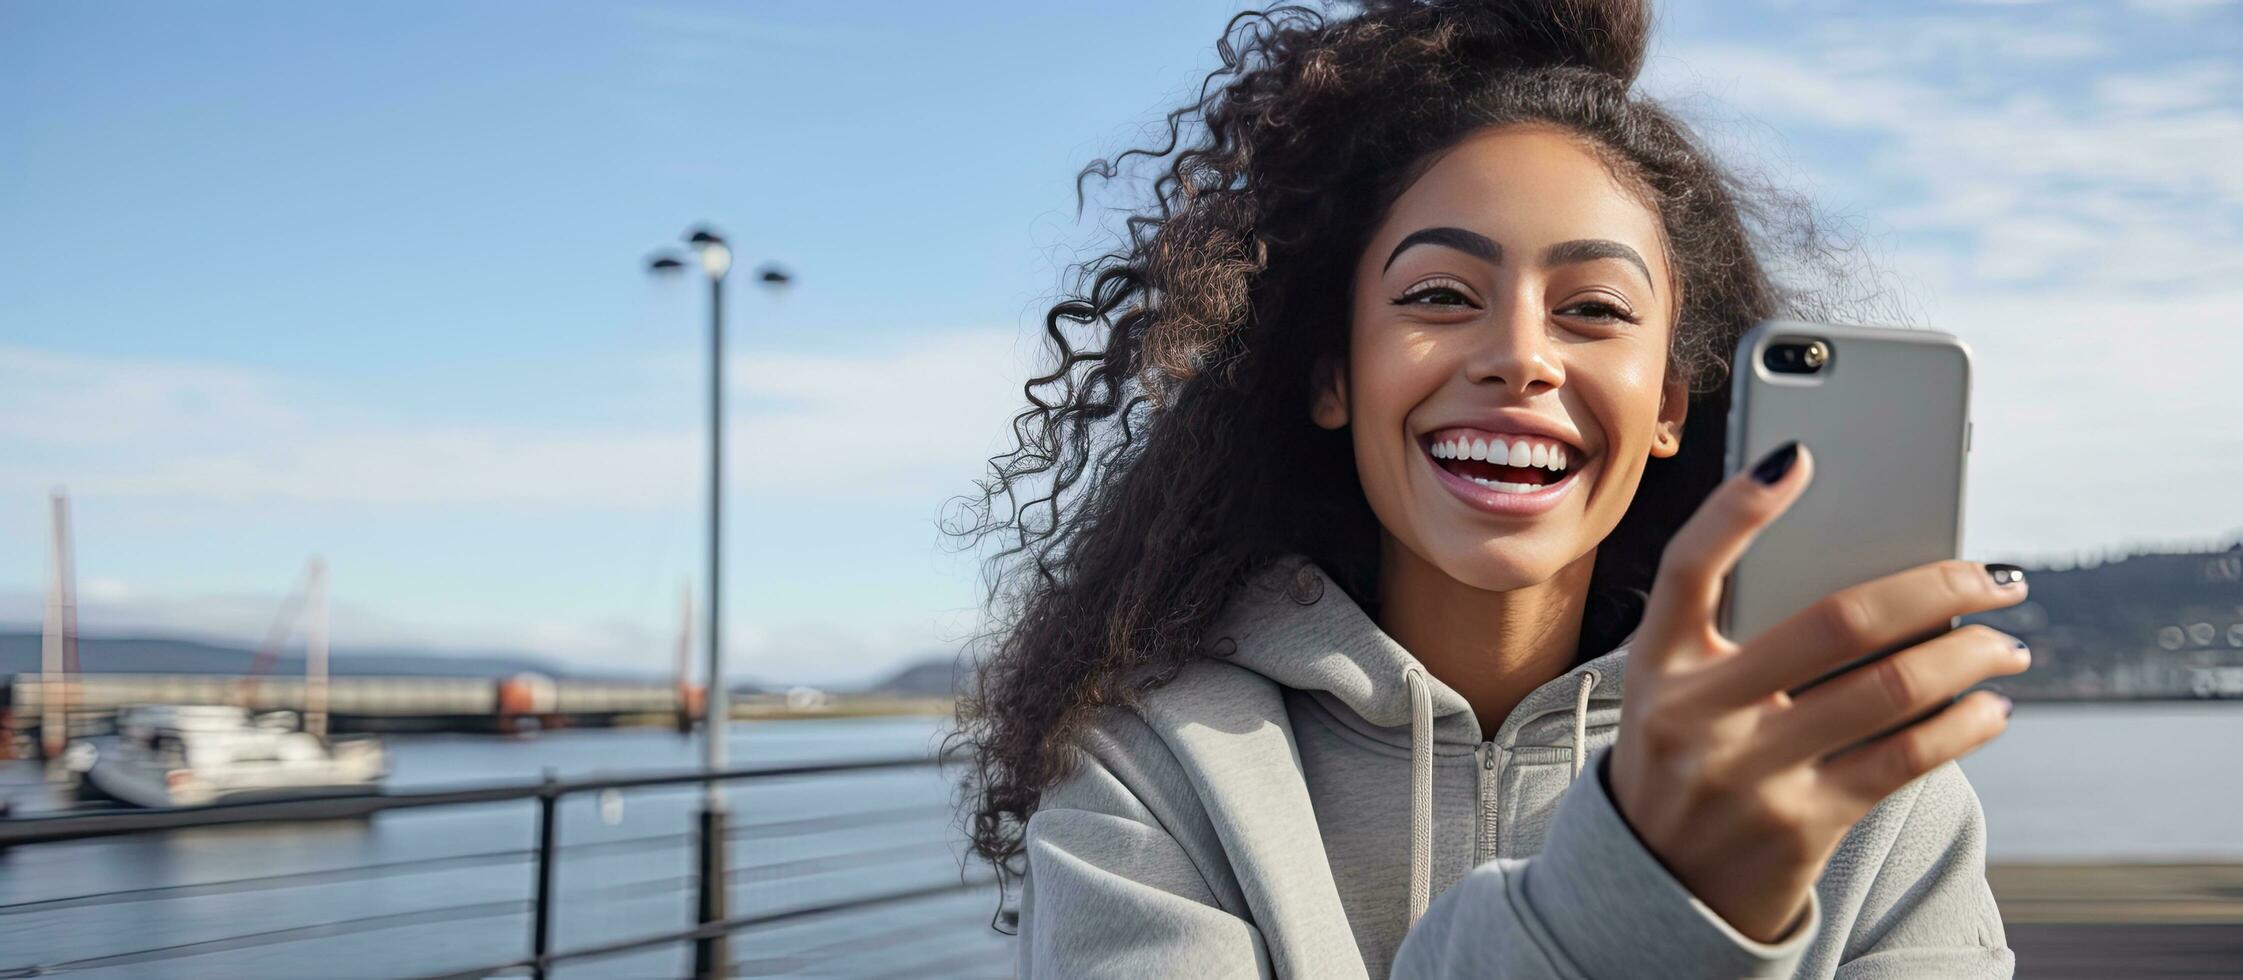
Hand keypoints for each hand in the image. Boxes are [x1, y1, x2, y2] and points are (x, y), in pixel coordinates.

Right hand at [1605, 442, 2029, 941]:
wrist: (1655, 886)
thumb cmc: (1685, 759)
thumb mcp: (1675, 691)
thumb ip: (1736, 635)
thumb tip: (1876, 575)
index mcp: (1657, 665)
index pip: (1687, 568)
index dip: (1737, 509)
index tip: (1800, 457)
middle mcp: (1694, 715)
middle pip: (1836, 623)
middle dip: (1936, 587)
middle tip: (1992, 577)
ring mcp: (1747, 773)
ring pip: (1889, 690)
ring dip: (1969, 656)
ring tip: (2006, 644)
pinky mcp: (1799, 826)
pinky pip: (1905, 759)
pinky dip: (1964, 724)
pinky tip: (1989, 706)